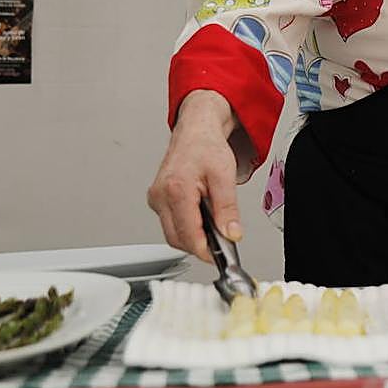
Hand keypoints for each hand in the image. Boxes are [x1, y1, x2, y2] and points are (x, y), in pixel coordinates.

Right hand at [147, 90, 242, 262]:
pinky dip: (186, 227)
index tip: (219, 257)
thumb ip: (228, 208)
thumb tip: (231, 234)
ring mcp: (156, 198)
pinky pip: (170, 223)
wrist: (195, 131)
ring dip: (192, 236)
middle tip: (221, 243)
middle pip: (177, 238)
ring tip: (212, 226)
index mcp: (176, 188)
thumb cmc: (207, 147)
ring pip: (172, 233)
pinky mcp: (157, 200)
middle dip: (199, 245)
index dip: (204, 250)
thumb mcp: (225, 175)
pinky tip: (200, 218)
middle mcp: (160, 195)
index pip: (187, 233)